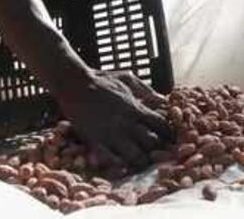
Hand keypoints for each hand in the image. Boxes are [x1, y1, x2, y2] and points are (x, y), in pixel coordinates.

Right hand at [56, 69, 171, 168]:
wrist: (75, 84)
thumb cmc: (102, 80)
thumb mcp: (127, 78)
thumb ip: (146, 90)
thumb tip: (164, 99)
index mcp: (136, 109)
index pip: (161, 125)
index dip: (167, 134)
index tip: (168, 138)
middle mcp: (127, 123)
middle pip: (152, 144)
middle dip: (156, 150)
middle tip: (156, 153)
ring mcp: (112, 134)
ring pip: (135, 156)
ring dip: (140, 160)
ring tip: (140, 161)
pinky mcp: (96, 141)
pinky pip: (110, 160)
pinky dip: (118, 165)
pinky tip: (122, 166)